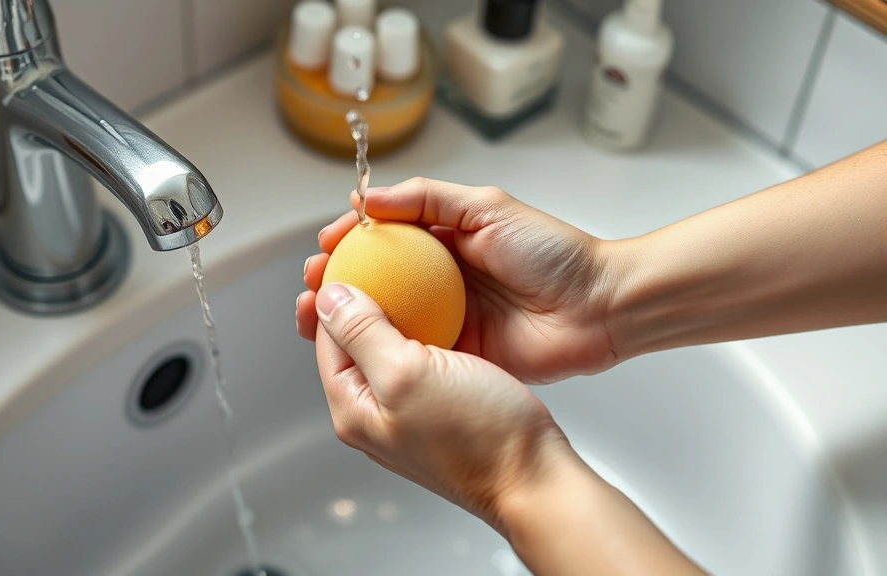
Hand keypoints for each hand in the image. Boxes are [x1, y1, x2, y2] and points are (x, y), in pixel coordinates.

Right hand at [297, 177, 618, 383]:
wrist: (599, 308)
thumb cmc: (555, 254)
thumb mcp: (488, 207)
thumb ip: (429, 199)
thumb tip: (371, 198)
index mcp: (447, 241)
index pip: (385, 237)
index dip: (350, 239)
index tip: (326, 244)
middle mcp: (441, 280)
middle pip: (375, 279)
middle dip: (336, 280)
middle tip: (312, 283)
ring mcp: (447, 319)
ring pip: (384, 318)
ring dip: (346, 316)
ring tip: (314, 315)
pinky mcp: (457, 354)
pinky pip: (410, 351)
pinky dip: (379, 349)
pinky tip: (353, 347)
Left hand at [310, 282, 705, 574]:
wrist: (535, 475)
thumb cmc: (478, 436)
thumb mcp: (407, 373)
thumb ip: (361, 333)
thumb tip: (328, 297)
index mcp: (353, 408)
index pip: (325, 338)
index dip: (331, 292)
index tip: (343, 256)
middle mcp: (374, 412)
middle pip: (353, 341)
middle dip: (358, 296)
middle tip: (369, 255)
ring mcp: (408, 410)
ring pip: (388, 344)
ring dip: (393, 306)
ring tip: (404, 270)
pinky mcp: (441, 404)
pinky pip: (421, 354)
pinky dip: (423, 323)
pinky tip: (441, 304)